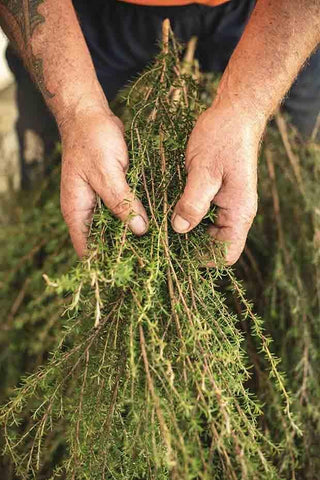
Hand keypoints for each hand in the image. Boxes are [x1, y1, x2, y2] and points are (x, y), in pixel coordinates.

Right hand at [60, 108, 147, 255]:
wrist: (90, 115)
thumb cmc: (91, 141)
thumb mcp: (106, 173)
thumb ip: (122, 203)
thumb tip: (140, 231)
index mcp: (77, 211)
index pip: (87, 249)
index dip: (105, 263)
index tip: (130, 272)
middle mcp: (86, 211)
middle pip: (104, 242)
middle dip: (124, 251)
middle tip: (152, 260)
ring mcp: (99, 202)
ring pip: (116, 227)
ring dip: (132, 234)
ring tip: (158, 246)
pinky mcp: (112, 192)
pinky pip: (124, 210)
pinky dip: (136, 216)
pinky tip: (155, 222)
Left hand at [171, 105, 261, 264]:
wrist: (233, 114)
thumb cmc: (223, 138)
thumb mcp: (205, 170)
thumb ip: (193, 201)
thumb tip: (180, 229)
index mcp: (239, 212)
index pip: (226, 253)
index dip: (203, 259)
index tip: (177, 253)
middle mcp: (234, 213)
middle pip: (214, 245)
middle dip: (189, 246)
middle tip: (161, 239)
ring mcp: (225, 204)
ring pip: (205, 230)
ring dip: (185, 230)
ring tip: (160, 226)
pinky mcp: (215, 194)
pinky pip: (201, 214)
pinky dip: (185, 215)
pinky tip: (167, 209)